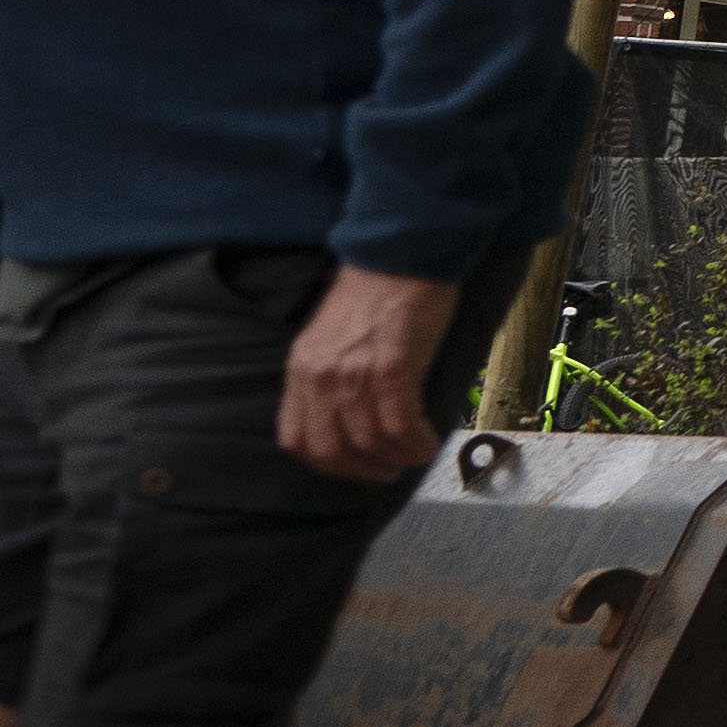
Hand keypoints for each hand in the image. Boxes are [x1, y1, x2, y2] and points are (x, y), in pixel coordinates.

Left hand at [279, 266, 460, 479]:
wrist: (399, 257)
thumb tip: (353, 419)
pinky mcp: (392, 367)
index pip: (296, 439)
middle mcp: (320, 377)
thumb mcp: (331, 339)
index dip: (327, 464)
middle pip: (331, 450)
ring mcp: (353, 374)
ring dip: (398, 458)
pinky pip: (400, 424)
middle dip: (363, 470)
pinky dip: (417, 443)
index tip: (355, 465)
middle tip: (390, 470)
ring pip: (370, 441)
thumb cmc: (373, 293)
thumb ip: (330, 377)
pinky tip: (430, 443)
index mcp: (301, 370)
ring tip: (417, 454)